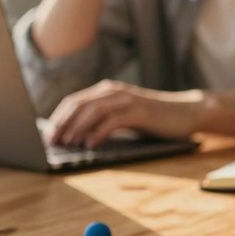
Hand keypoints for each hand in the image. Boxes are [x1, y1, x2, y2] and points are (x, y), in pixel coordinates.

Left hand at [46, 80, 204, 147]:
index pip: (74, 102)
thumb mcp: (125, 117)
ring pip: (92, 111)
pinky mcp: (139, 112)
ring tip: (67, 144)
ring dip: (76, 128)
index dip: (58, 118)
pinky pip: (112, 121)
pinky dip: (97, 133)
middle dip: (62, 124)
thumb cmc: (154, 119)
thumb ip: (103, 120)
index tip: (48, 136)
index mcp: (107, 91)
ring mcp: (127, 100)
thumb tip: (75, 136)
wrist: (186, 113)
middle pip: (78, 105)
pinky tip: (90, 144)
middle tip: (52, 142)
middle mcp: (114, 91)